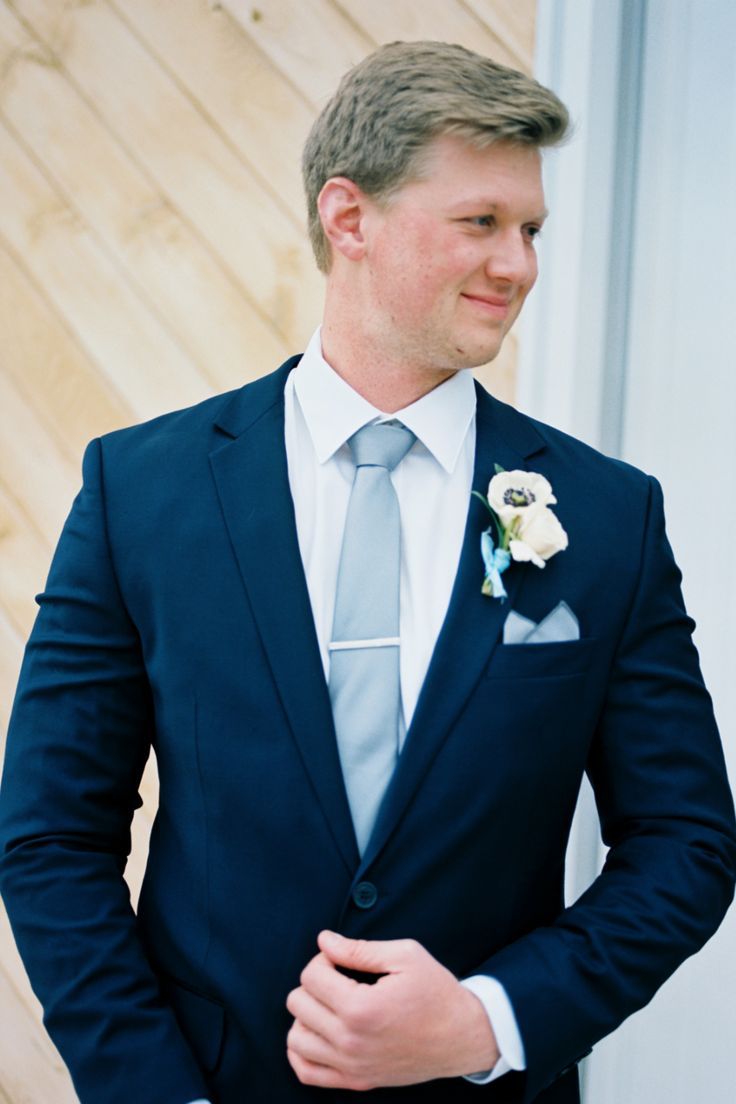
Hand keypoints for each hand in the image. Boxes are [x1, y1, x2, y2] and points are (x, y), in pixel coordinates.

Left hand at [285, 930, 498, 1090]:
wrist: (462, 1036)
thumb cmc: (437, 993)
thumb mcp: (405, 956)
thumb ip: (359, 948)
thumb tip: (324, 941)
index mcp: (361, 1008)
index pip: (311, 976)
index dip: (323, 958)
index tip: (341, 959)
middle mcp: (350, 1041)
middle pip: (298, 1004)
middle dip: (314, 983)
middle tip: (339, 978)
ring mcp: (351, 1066)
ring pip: (295, 1038)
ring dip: (306, 1015)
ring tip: (330, 1004)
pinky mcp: (356, 1081)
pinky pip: (306, 1072)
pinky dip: (302, 1051)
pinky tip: (319, 1032)